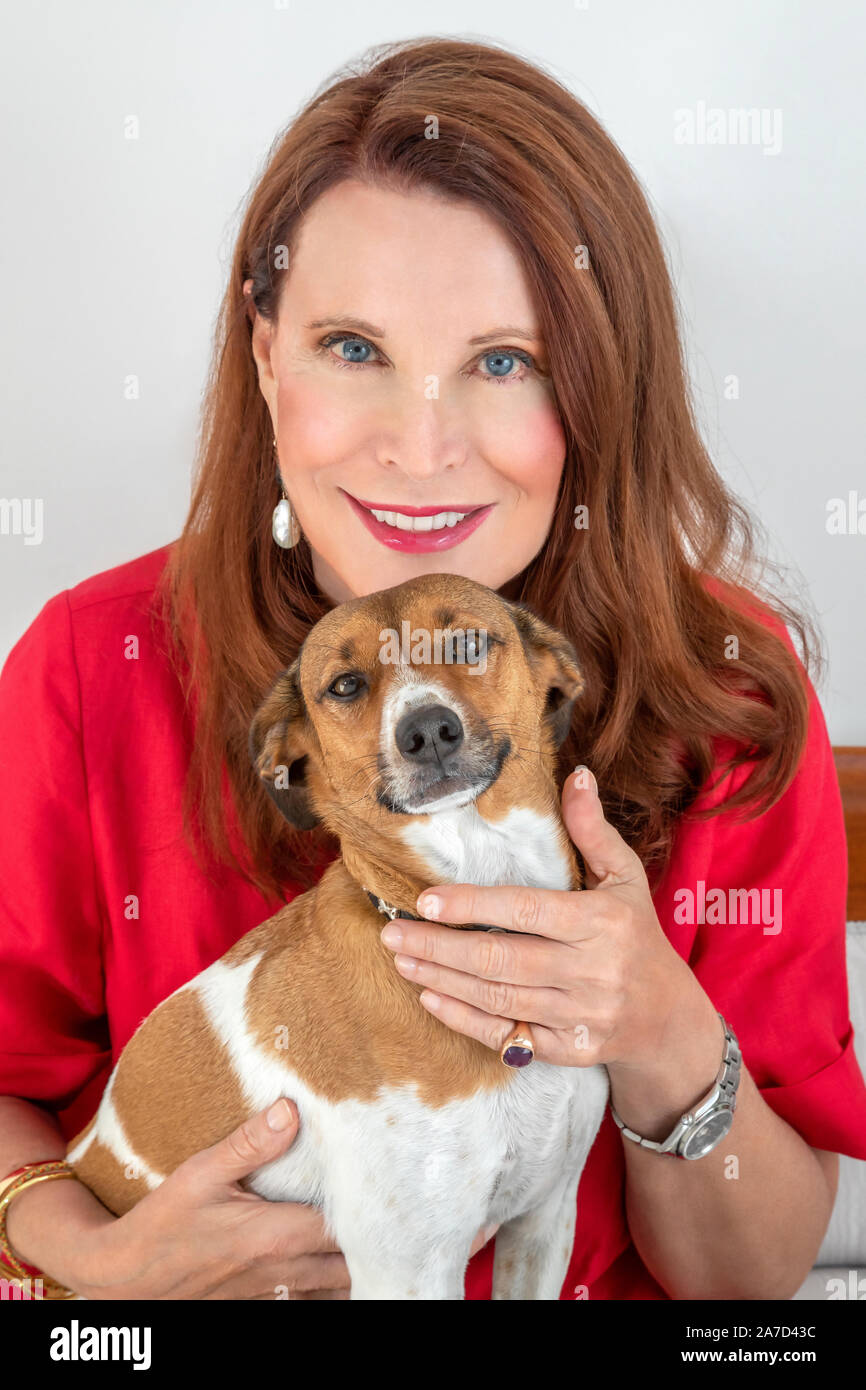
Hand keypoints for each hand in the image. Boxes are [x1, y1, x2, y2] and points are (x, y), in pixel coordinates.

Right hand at [68, 1100, 497, 1299]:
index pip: (363, 1230)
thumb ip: (249, 1143)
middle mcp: (293, 1270)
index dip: (418, 1221)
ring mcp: (287, 1293)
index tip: (469, 1205)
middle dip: (427, 1247)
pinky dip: (365, 1280)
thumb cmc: (162, 1225)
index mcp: (280, 1235)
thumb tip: (294, 1106)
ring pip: (360, 1284)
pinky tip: (385, 1261)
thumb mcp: (199, 1175)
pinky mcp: (278, 1301)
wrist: (126, 1284)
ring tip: (452, 1239)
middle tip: (484, 1220)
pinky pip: (333, 1295)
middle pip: (376, 1263)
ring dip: (402, 1265)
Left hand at [379, 766, 714, 1073]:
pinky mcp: (567, 1050)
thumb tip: (577, 774)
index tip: (427, 900)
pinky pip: (506, 1035)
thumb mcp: (625, 877)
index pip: (527, 911)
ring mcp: (578, 1015)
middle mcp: (591, 971)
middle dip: (440, 947)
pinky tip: (430, 996)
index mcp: (601, 923)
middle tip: (392, 932)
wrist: (667, 1017)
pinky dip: (464, 1018)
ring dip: (442, 979)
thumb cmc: (636, 934)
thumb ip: (593, 830)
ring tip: (401, 959)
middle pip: (502, 959)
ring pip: (498, 997)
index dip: (473, 905)